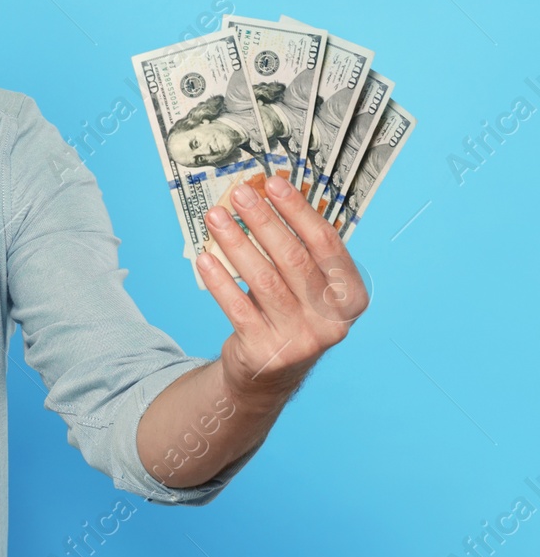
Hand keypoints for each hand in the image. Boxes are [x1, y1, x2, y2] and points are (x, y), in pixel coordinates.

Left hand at [196, 172, 367, 404]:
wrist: (270, 373)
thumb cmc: (290, 313)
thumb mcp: (307, 286)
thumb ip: (298, 250)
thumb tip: (265, 196)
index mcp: (351, 298)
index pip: (326, 245)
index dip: (299, 211)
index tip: (273, 183)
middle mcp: (331, 321)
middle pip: (294, 259)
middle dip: (264, 221)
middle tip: (239, 194)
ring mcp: (299, 339)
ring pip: (263, 280)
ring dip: (236, 243)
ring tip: (215, 217)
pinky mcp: (265, 351)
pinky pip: (237, 307)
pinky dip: (219, 279)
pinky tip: (205, 257)